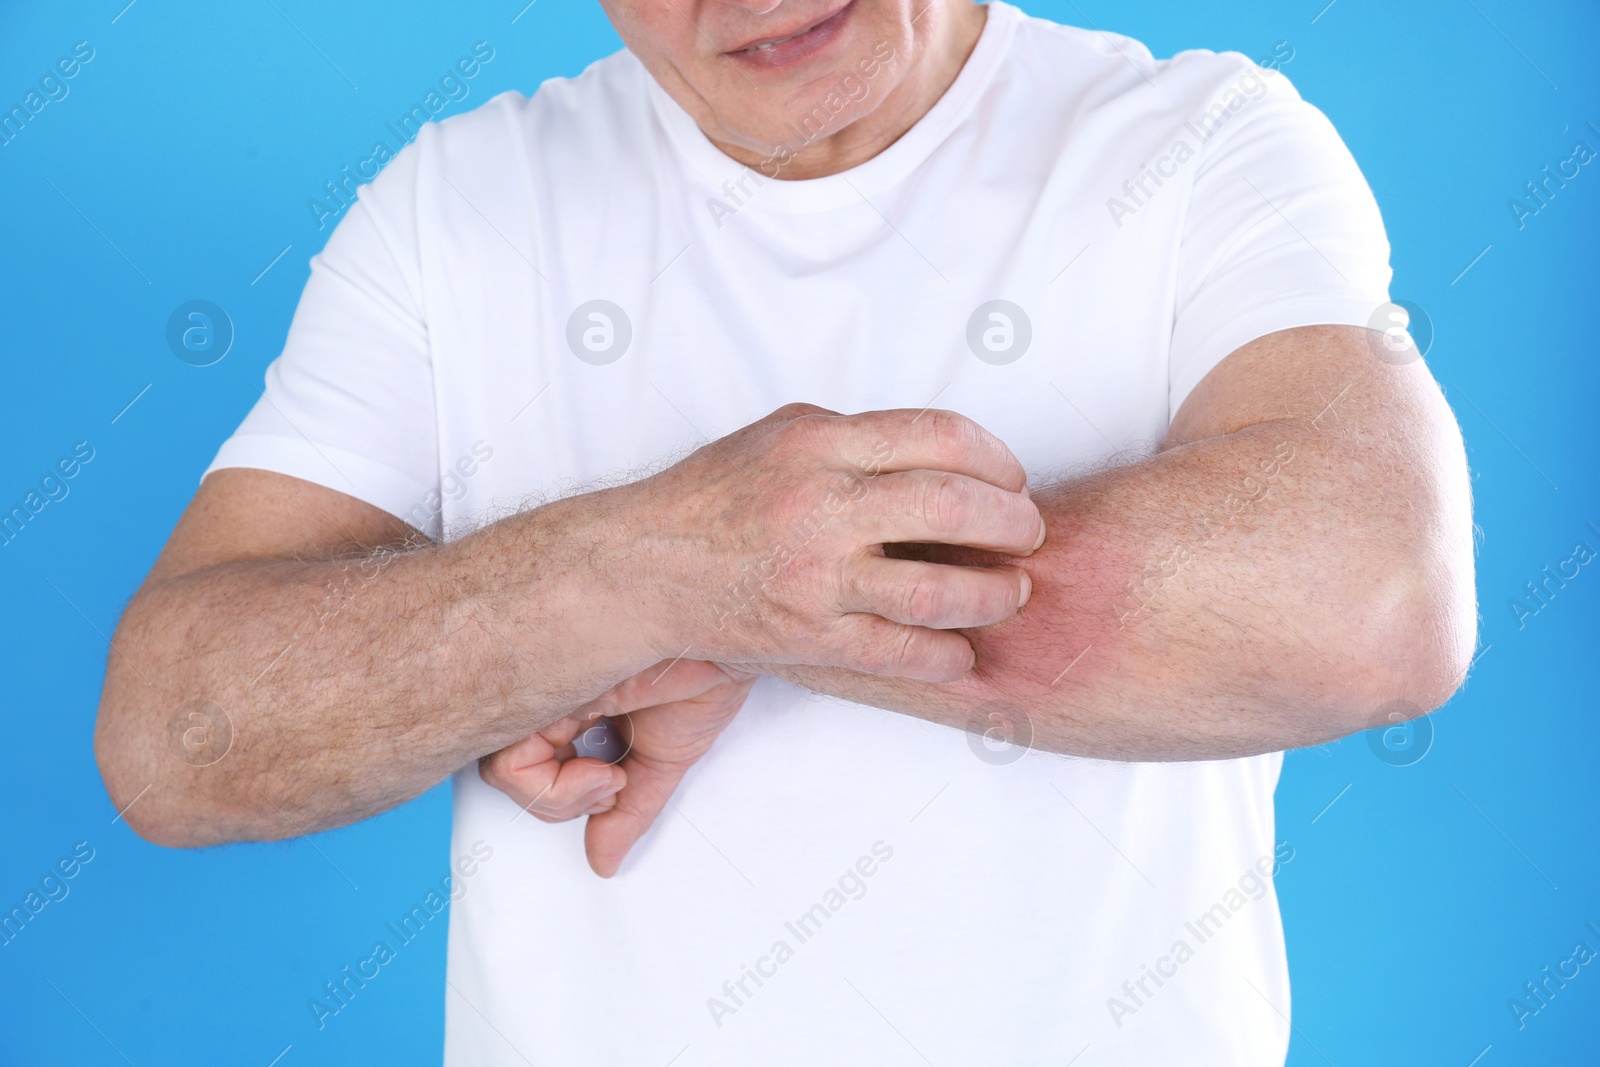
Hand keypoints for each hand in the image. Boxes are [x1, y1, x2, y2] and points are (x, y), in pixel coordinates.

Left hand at [480, 659, 757, 876]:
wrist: (722, 644)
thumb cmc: (702, 675)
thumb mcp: (662, 760)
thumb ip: (627, 811)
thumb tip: (604, 862)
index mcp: (570, 706)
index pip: (524, 763)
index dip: (559, 793)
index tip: (614, 784)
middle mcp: (549, 695)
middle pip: (504, 770)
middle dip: (553, 800)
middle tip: (608, 786)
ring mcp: (542, 690)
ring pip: (501, 772)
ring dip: (561, 798)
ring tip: (611, 777)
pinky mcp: (543, 690)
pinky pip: (514, 764)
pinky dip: (559, 789)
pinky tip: (604, 771)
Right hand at [600, 405, 1045, 681]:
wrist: (642, 568)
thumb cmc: (712, 497)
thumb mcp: (782, 435)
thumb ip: (858, 440)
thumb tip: (944, 454)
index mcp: (820, 442)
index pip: (941, 437)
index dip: (997, 459)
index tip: (1011, 478)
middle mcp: (821, 505)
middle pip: (953, 508)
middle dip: (1012, 524)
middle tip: (1027, 535)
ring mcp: (815, 577)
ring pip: (935, 590)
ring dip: (992, 596)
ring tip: (1010, 594)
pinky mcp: (807, 636)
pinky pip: (897, 652)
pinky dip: (942, 656)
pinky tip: (960, 652)